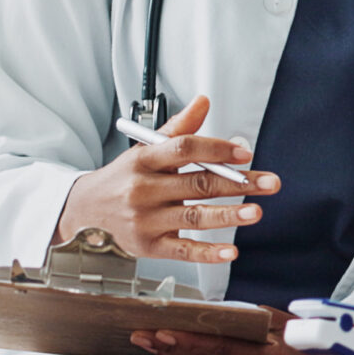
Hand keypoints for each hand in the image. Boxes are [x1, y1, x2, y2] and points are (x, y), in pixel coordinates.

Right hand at [57, 95, 277, 264]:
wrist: (84, 211)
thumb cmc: (123, 178)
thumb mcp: (144, 150)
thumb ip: (178, 128)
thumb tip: (203, 101)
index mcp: (144, 160)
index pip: (184, 149)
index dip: (217, 149)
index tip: (245, 152)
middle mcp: (144, 190)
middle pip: (196, 183)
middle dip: (238, 183)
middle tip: (268, 183)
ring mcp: (146, 220)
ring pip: (193, 217)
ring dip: (228, 215)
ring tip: (256, 211)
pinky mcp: (149, 246)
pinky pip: (183, 251)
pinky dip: (209, 253)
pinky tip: (231, 251)